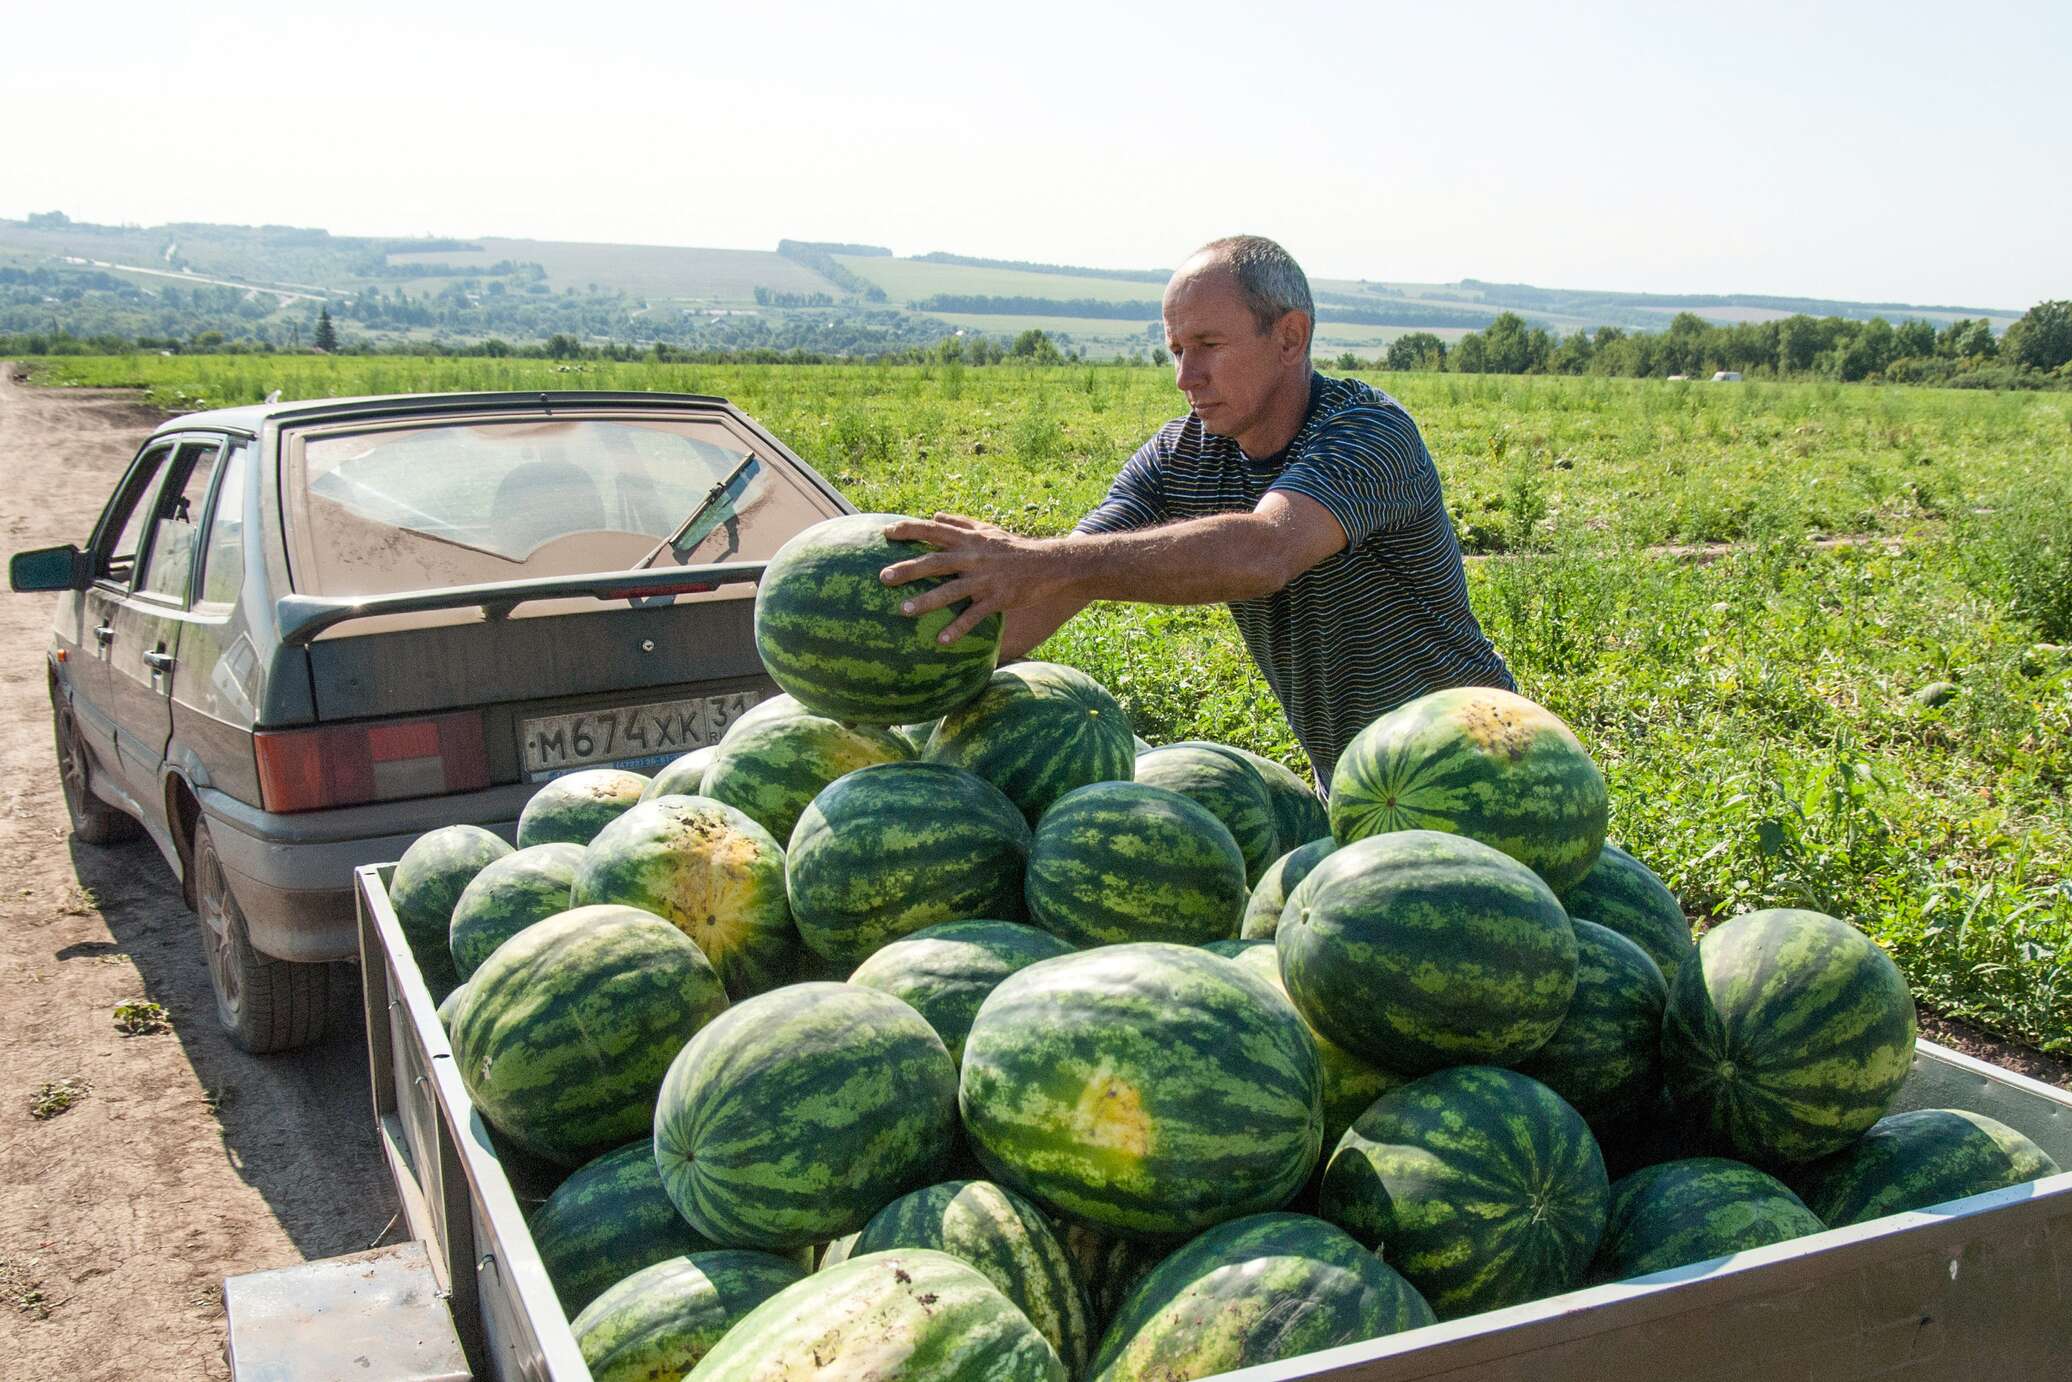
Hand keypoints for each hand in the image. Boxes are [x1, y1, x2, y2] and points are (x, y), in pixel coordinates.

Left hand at [880, 514, 1070, 644]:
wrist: (1048, 564)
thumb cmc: (1013, 547)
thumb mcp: (987, 530)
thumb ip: (960, 523)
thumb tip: (935, 515)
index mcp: (968, 540)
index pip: (933, 530)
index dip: (910, 529)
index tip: (886, 533)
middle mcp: (972, 557)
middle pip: (935, 561)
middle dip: (908, 569)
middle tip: (883, 577)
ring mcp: (984, 579)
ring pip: (951, 590)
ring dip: (926, 601)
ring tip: (903, 610)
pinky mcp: (997, 599)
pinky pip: (974, 615)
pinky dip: (958, 628)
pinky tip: (941, 640)